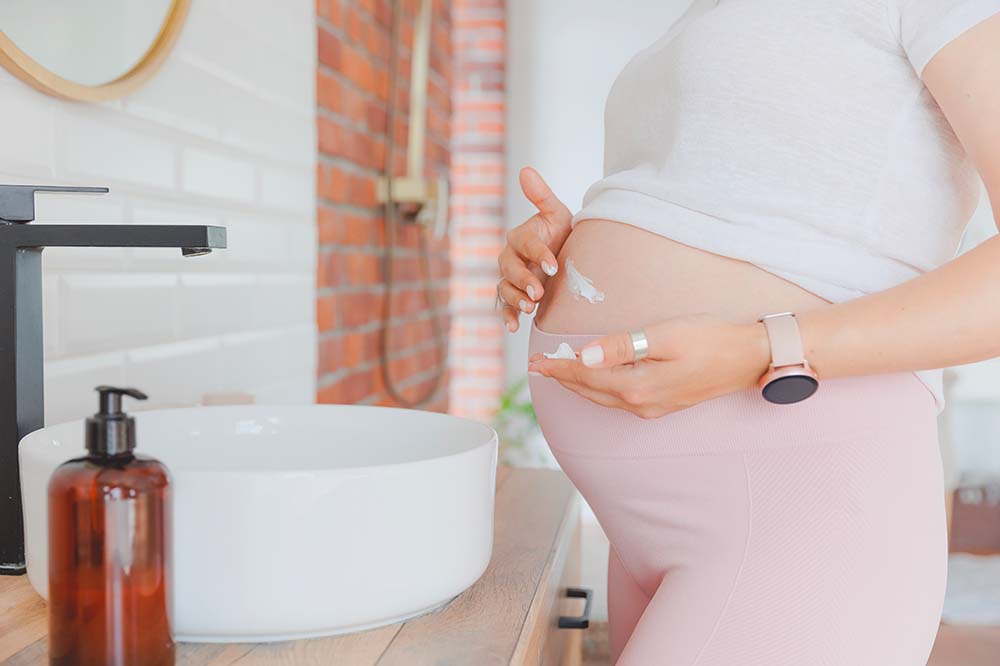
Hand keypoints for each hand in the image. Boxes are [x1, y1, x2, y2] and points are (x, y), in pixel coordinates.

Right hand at [497, 167, 572, 331]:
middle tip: (539, 292)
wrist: (568, 259)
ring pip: (504, 289)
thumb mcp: (557, 215)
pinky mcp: (514, 297)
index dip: (538, 254)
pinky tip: (515, 327)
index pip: (526, 245)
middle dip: (524, 280)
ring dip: (515, 299)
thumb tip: (525, 170)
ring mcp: (510, 279)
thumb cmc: (562, 235)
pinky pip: (504, 308)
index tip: (553, 265)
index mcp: (520, 237)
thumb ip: (541, 195)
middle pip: (509, 268)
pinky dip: (508, 317)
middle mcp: (510, 258)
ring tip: (531, 307)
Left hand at [527, 314, 771, 417]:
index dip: (558, 369)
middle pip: (589, 391)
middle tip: (536, 367)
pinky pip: (618, 400)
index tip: (535, 362)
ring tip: (558, 372)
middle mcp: (640, 403)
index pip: (585, 377)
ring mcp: (652, 407)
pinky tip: (594, 381)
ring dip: (578, 385)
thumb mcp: (664, 336)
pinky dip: (598, 389)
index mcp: (637, 386)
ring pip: (602, 398)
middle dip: (562, 378)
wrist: (749, 358)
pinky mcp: (662, 404)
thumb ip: (621, 347)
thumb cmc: (710, 339)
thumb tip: (584, 358)